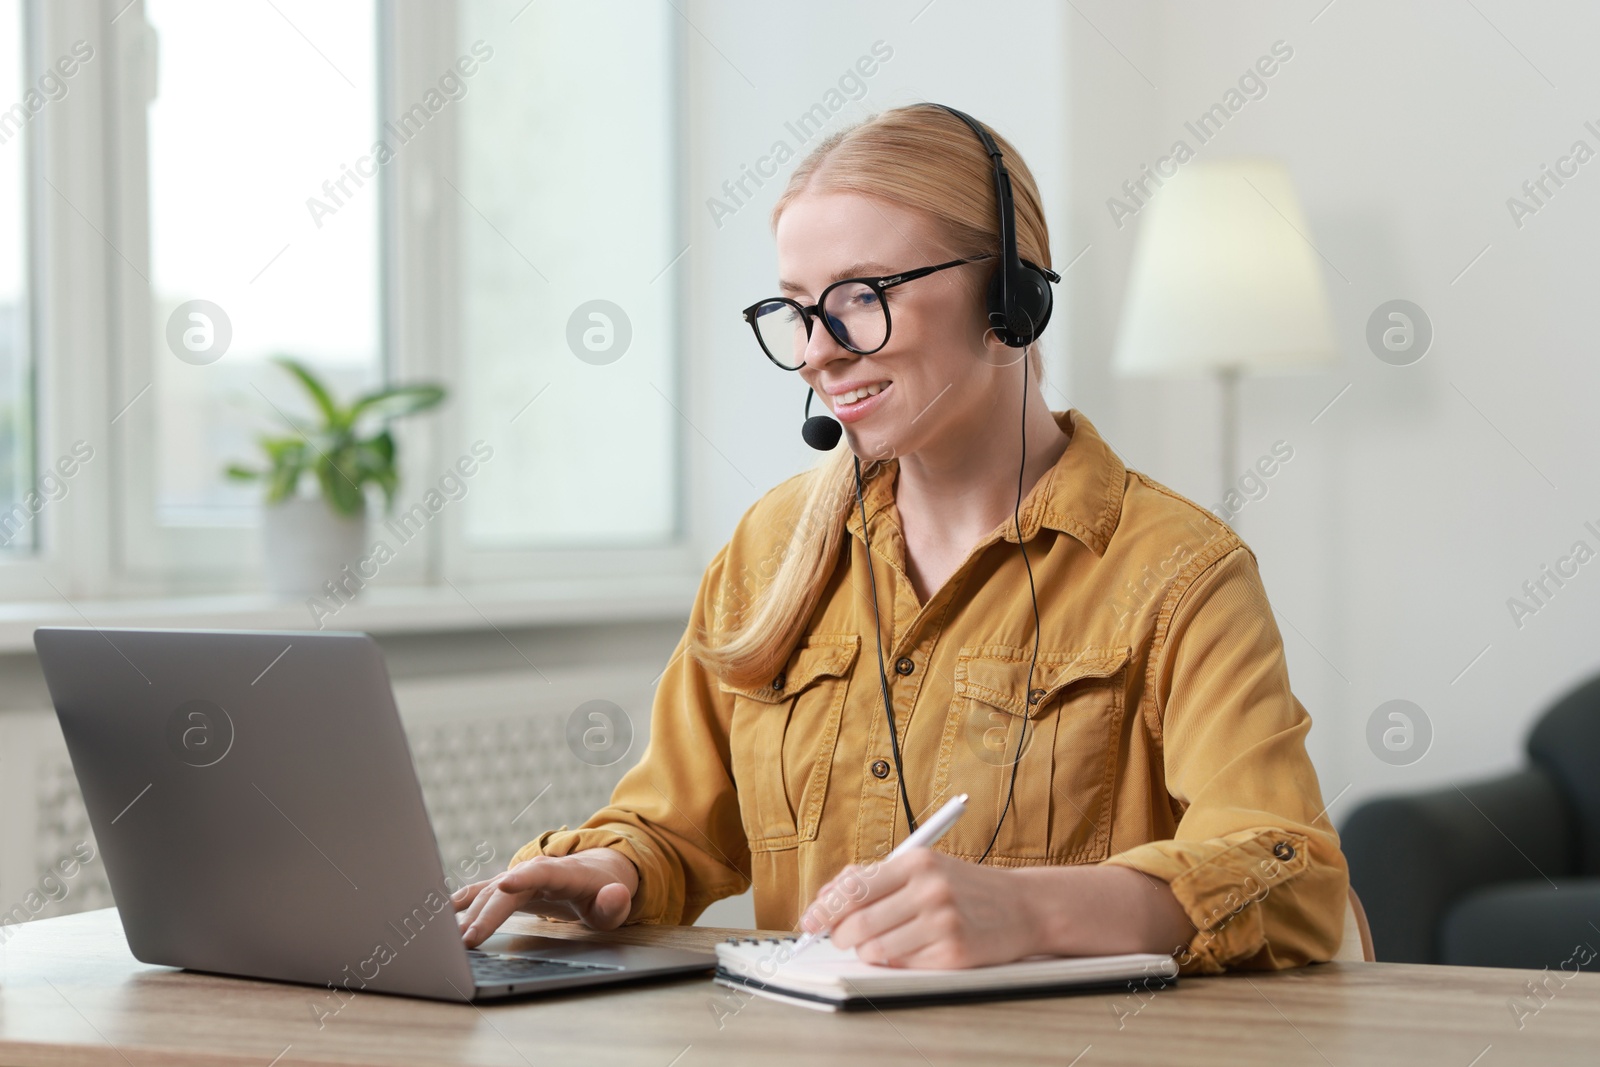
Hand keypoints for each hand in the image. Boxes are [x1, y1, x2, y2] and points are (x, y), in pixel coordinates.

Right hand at [453, 848, 638, 948]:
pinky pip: (481, 893)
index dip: (523, 877)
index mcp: (563, 872)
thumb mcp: (616, 901)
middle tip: (468, 941)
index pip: (542, 873)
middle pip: (506, 892)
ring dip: (468, 914)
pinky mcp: (507, 886)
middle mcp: (535, 871)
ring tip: (448, 937)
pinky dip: (461, 902)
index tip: (504, 884)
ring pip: (489, 894)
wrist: (596, 869)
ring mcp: (518, 877)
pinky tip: (441, 914)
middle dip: (486, 915)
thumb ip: (615, 902)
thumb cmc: (603, 888)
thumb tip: (615, 895)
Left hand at [801, 853, 1194, 968]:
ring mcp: (943, 921)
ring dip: (867, 953)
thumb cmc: (966, 888)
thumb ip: (878, 879)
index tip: (810, 923)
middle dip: (840, 936)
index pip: (852, 888)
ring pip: (875, 949)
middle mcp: (929, 888)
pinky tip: (909, 952)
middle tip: (842, 939)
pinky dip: (896, 964)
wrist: (1024, 907)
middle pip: (858, 923)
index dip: (823, 910)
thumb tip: (826, 901)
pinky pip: (903, 966)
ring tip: (880, 945)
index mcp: (916, 861)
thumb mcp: (925, 868)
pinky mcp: (954, 953)